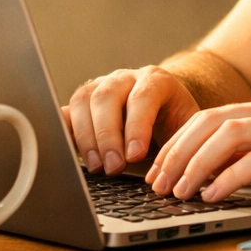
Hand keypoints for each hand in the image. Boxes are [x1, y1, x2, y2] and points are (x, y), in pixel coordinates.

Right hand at [62, 66, 199, 175]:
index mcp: (155, 80)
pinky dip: (63, 130)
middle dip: (108, 135)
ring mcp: (101, 86)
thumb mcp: (187, 129)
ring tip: (97, 167)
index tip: (135, 156)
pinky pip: (65, 110)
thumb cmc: (176, 124)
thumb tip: (173, 171)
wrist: (165, 110)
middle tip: (113, 168)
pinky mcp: (82, 102)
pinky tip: (67, 152)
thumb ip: (182, 142)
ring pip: (84, 100)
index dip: (137, 126)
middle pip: (107, 96)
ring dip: (86, 137)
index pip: (143, 96)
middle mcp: (126, 78)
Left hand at [143, 98, 250, 200]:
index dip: (179, 141)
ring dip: (196, 164)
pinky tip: (213, 195)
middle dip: (178, 151)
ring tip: (179, 191)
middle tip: (158, 182)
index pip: (211, 117)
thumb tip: (214, 175)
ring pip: (228, 136)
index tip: (159, 168)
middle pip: (212, 122)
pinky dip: (228, 177)